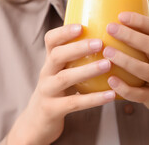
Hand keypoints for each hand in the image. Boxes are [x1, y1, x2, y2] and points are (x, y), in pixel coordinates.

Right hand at [6, 24, 115, 144]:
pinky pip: (74, 103)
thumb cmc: (58, 91)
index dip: (64, 32)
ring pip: (65, 78)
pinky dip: (93, 99)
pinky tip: (111, 95)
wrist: (37, 122)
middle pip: (57, 56)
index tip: (81, 26)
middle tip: (100, 43)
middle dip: (78, 48)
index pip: (50, 40)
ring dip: (87, 70)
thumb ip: (77, 58)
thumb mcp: (62, 71)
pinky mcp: (53, 110)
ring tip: (107, 64)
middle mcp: (46, 73)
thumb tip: (109, 39)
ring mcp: (47, 92)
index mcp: (50, 61)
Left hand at [103, 12, 148, 144]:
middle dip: (131, 36)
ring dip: (126, 60)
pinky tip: (111, 81)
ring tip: (107, 52)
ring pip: (146, 70)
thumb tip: (116, 22)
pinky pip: (140, 94)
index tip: (121, 16)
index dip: (141, 21)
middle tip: (110, 29)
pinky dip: (125, 88)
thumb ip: (148, 39)